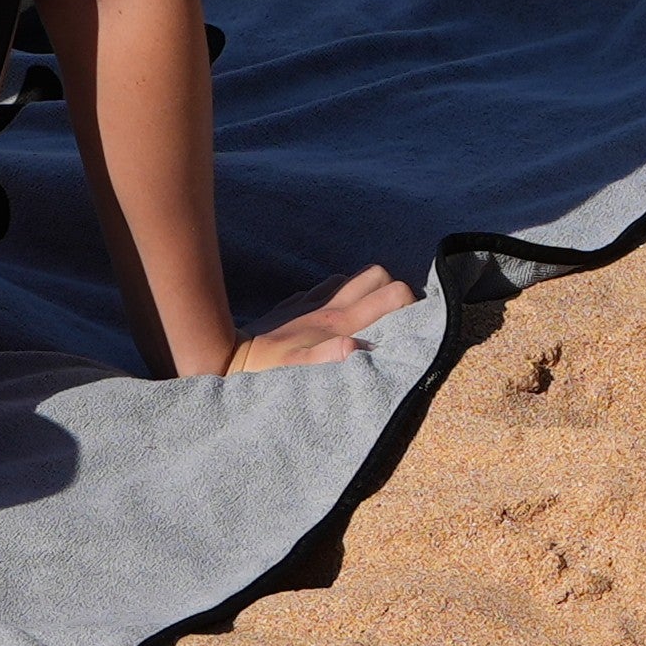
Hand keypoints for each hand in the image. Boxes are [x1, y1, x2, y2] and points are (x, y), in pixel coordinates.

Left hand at [227, 263, 418, 373]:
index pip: (390, 292)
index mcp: (338, 322)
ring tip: (369, 314)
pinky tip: (335, 313)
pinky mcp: (298, 302)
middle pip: (376, 274)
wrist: (231, 355)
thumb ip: (328, 357)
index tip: (414, 319)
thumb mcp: (299, 371)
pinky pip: (328, 286)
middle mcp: (330, 305)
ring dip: (366, 290)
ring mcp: (313, 300)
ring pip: (353, 278)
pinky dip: (340, 293)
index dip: (409, 300)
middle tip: (394, 313)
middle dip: (391, 287)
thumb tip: (356, 348)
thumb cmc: (269, 369)